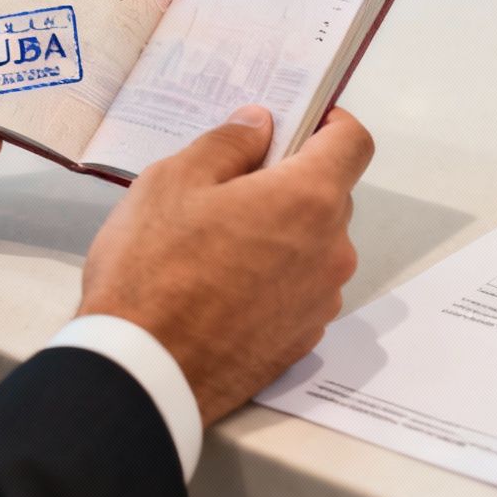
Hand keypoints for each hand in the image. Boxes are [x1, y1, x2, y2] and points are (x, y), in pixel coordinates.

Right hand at [79, 106, 375, 424]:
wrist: (143, 373)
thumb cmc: (154, 273)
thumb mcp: (173, 181)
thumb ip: (228, 144)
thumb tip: (258, 127)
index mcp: (308, 199)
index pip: (353, 142)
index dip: (328, 123)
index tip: (295, 123)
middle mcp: (331, 251)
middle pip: (330, 195)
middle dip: (289, 182)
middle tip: (229, 187)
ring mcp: (320, 300)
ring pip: (313, 245)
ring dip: (281, 234)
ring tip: (215, 245)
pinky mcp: (302, 338)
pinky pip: (298, 289)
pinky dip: (273, 279)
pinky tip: (221, 286)